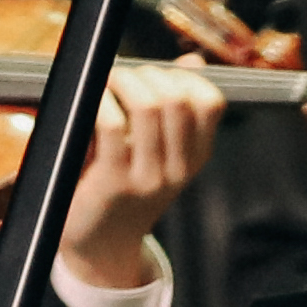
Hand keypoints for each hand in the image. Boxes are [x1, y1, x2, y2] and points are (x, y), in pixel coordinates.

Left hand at [56, 60, 223, 289]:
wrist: (100, 245)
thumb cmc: (124, 189)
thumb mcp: (159, 151)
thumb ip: (175, 107)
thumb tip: (192, 61)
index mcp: (194, 157)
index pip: (211, 102)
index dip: (183, 77)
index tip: (157, 75)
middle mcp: (177, 169)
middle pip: (178, 98)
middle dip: (149, 74)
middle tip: (125, 76)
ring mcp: (147, 177)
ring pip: (149, 107)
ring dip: (125, 82)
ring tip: (109, 83)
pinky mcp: (114, 182)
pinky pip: (113, 126)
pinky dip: (103, 103)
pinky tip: (95, 101)